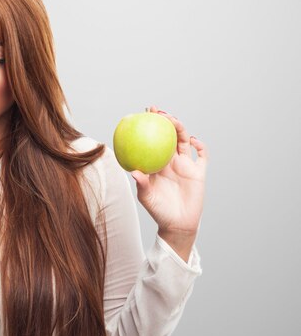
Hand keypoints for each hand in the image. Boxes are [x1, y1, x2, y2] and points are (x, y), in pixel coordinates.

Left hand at [130, 106, 208, 235]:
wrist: (177, 224)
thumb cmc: (158, 211)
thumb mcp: (147, 197)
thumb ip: (142, 184)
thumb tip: (134, 172)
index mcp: (157, 164)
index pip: (152, 141)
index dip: (149, 127)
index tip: (143, 115)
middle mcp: (171, 161)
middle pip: (169, 136)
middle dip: (165, 121)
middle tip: (158, 112)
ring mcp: (186, 165)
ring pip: (184, 141)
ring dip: (180, 129)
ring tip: (174, 121)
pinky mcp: (199, 172)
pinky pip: (202, 156)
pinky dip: (200, 146)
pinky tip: (193, 140)